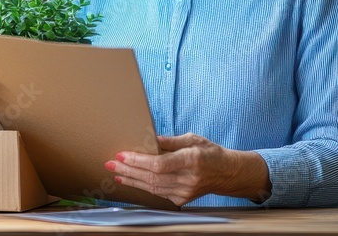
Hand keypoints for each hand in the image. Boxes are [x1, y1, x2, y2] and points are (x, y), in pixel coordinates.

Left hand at [104, 134, 270, 205]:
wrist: (226, 173)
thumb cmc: (209, 152)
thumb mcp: (192, 139)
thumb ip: (170, 141)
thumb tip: (150, 140)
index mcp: (191, 160)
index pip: (159, 164)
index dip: (138, 161)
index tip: (122, 155)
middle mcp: (188, 178)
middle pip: (151, 177)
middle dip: (128, 170)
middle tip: (110, 164)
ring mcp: (185, 192)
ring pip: (152, 187)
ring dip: (131, 179)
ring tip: (115, 172)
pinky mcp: (181, 199)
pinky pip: (157, 192)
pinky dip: (141, 186)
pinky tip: (129, 180)